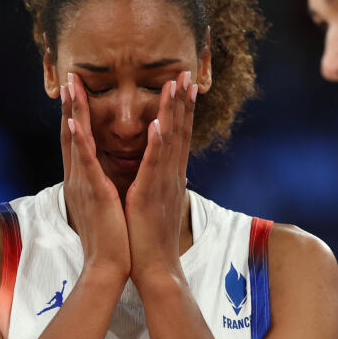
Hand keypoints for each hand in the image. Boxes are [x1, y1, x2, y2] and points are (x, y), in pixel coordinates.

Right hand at [64, 72, 129, 282]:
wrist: (109, 266)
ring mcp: (84, 185)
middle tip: (68, 77)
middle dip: (71, 105)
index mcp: (84, 182)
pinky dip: (80, 142)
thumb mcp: (106, 207)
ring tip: (71, 87)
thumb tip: (106, 179)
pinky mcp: (94, 193)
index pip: (78, 142)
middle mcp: (79, 179)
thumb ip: (103, 188)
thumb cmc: (112, 239)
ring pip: (76, 141)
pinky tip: (74, 123)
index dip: (75, 116)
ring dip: (74, 112)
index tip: (76, 92)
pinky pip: (86, 163)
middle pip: (72, 135)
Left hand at [125, 70, 196, 291]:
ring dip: (173, 111)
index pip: (178, 135)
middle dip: (183, 100)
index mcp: (170, 176)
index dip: (182, 109)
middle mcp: (171, 175)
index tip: (185, 85)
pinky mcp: (150, 193)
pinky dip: (158, 143)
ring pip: (171, 141)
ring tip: (176, 85)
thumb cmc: (151, 238)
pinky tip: (159, 124)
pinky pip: (154, 164)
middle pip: (180, 131)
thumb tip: (164, 171)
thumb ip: (160, 182)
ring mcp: (163, 183)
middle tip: (187, 72)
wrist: (155, 266)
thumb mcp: (157, 202)